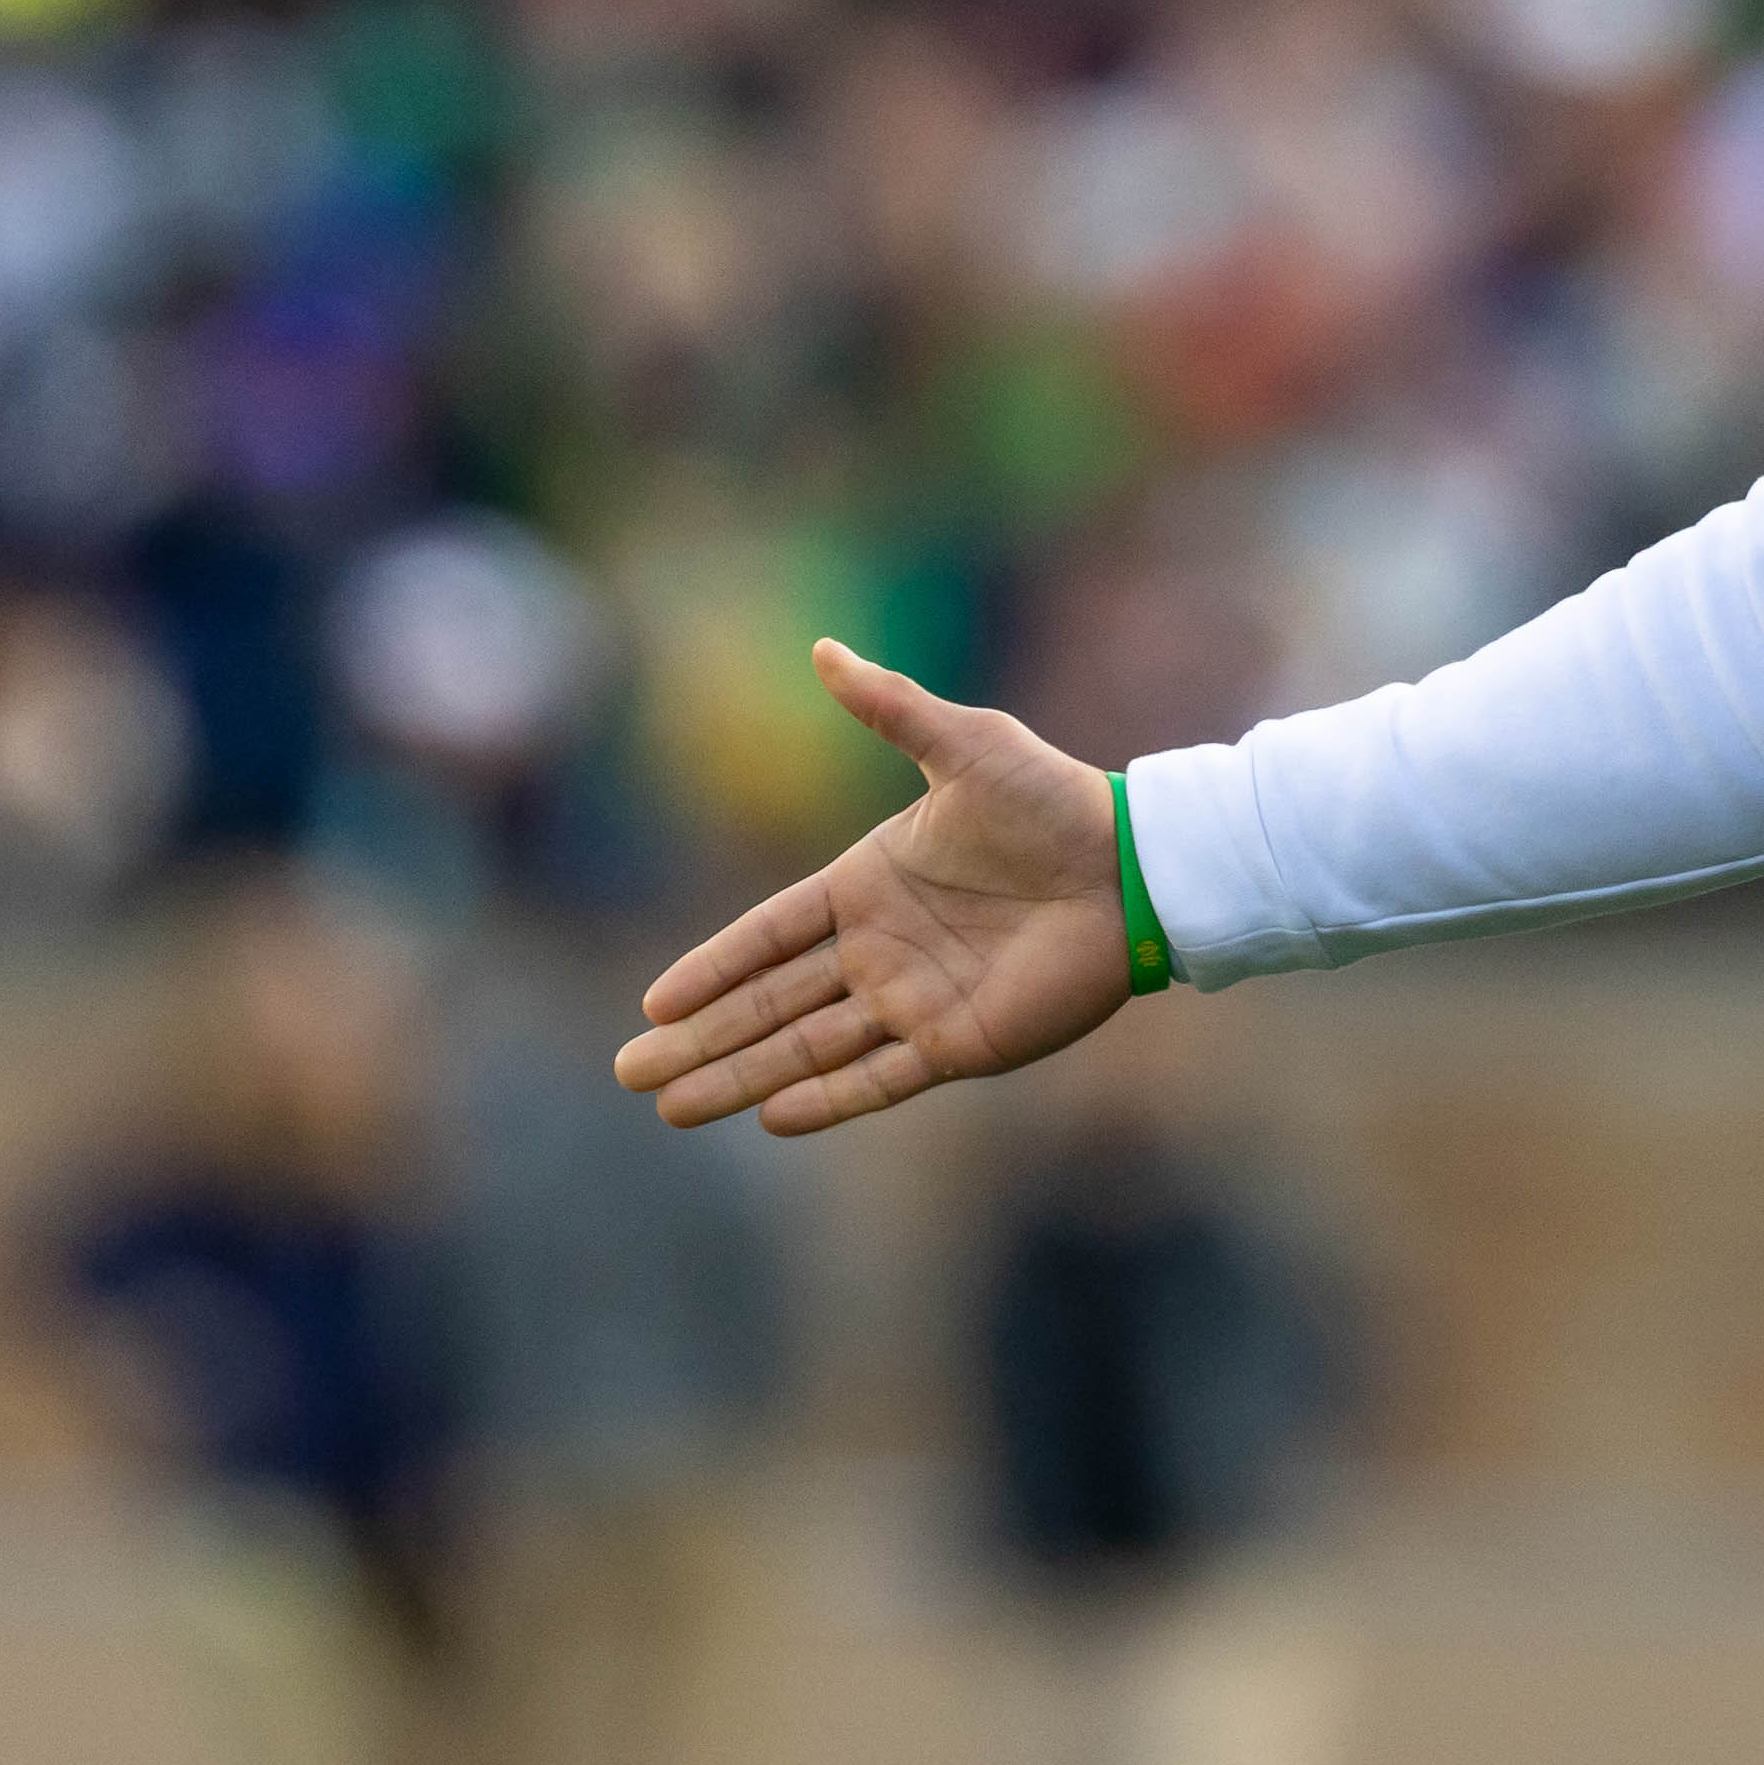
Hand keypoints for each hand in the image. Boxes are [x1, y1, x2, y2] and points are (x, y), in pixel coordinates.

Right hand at [614, 641, 1134, 1134]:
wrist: (1134, 866)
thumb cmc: (1052, 801)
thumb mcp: (964, 743)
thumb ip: (890, 706)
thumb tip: (821, 647)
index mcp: (868, 884)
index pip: (767, 935)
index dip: (711, 968)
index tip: (653, 1003)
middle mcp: (881, 950)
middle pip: (769, 1004)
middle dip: (700, 1039)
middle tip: (628, 1074)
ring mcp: (916, 1001)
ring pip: (807, 1047)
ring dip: (740, 1076)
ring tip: (671, 1107)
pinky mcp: (961, 1043)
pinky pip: (879, 1077)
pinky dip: (827, 1099)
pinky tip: (771, 1117)